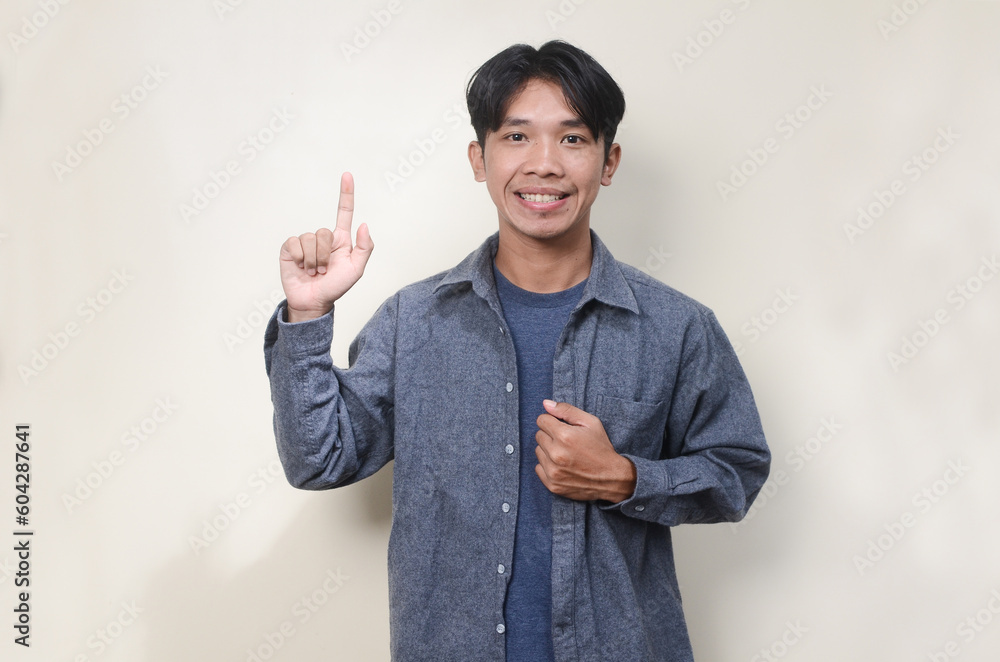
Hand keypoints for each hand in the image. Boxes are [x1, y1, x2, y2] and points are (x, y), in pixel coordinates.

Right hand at [279, 172, 373, 321]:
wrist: (313, 301)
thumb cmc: (336, 287)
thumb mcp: (356, 270)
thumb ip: (364, 248)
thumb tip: (363, 225)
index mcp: (341, 240)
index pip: (343, 212)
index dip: (346, 193)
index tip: (347, 175)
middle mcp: (323, 238)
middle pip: (324, 232)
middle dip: (325, 255)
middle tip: (324, 270)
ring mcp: (306, 242)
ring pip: (310, 239)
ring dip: (313, 260)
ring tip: (313, 272)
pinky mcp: (290, 248)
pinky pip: (295, 244)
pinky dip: (300, 259)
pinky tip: (301, 268)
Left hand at [534, 399, 636, 502]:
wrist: (612, 478)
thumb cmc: (601, 448)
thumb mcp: (590, 422)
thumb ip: (566, 410)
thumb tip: (545, 403)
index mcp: (564, 436)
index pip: (541, 420)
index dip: (552, 421)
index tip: (561, 426)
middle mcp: (556, 454)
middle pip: (538, 435)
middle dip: (550, 435)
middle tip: (566, 441)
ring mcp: (553, 471)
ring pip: (538, 451)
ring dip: (548, 451)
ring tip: (566, 454)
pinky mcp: (552, 484)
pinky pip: (538, 468)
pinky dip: (547, 466)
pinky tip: (562, 465)